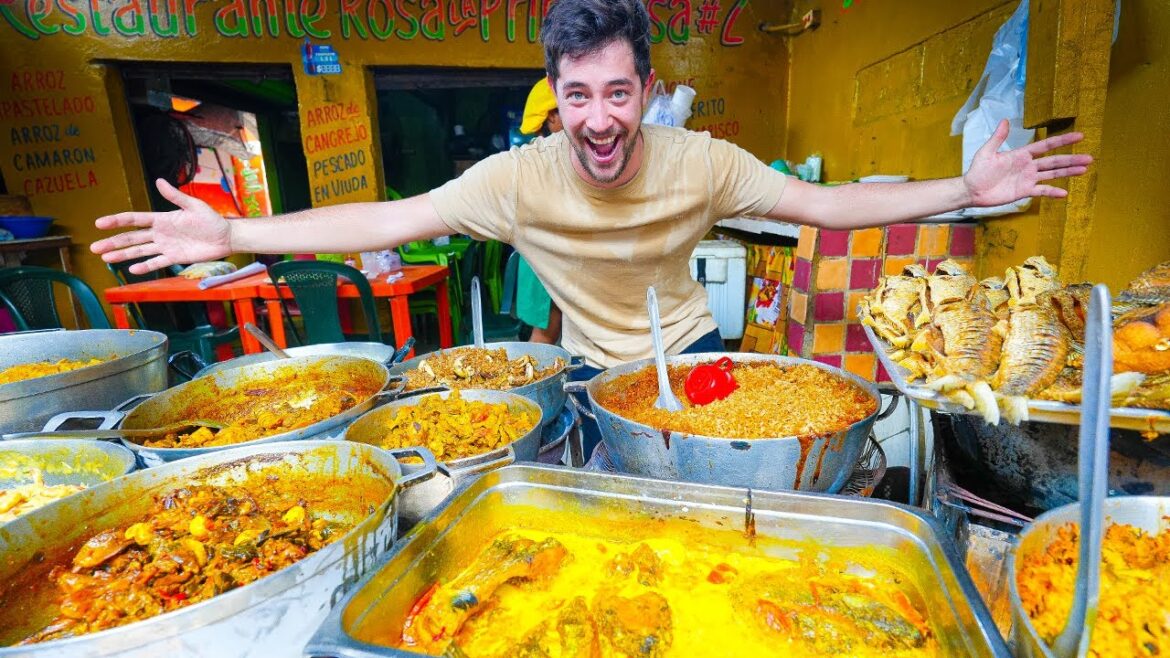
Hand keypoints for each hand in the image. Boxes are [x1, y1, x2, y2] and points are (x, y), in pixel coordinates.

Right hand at [91, 179, 232, 274]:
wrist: (225, 237)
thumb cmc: (211, 219)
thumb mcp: (193, 205)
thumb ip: (175, 196)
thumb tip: (159, 181)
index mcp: (162, 219)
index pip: (135, 220)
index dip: (117, 221)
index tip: (99, 223)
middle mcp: (160, 233)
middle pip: (132, 238)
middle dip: (113, 242)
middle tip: (94, 247)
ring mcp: (166, 246)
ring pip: (140, 251)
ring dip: (122, 255)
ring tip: (105, 258)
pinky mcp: (175, 258)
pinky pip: (157, 263)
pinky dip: (145, 266)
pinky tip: (131, 270)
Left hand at [963, 119, 1092, 206]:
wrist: (972, 190)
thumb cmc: (978, 170)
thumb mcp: (987, 152)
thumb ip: (998, 138)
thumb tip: (1005, 120)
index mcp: (1022, 154)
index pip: (1046, 146)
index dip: (1062, 141)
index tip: (1079, 136)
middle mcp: (1028, 165)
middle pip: (1054, 161)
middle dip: (1071, 159)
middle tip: (1090, 157)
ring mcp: (1028, 179)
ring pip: (1052, 174)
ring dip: (1068, 172)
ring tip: (1084, 169)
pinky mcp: (1024, 191)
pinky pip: (1042, 191)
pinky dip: (1052, 192)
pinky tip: (1065, 193)